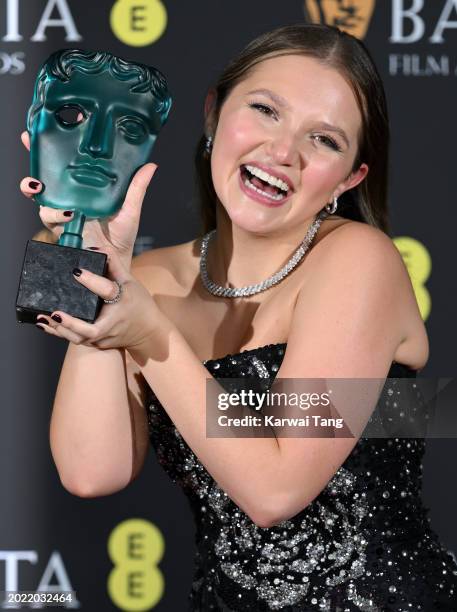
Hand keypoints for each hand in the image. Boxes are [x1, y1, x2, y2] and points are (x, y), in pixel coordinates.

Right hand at [19, 131, 156, 267]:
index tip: (42, 131)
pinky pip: (49, 218)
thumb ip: (136, 187)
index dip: (51, 149)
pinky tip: (66, 212)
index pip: (65, 166)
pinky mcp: (60, 229)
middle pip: (46, 177)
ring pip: (40, 196)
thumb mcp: (131, 208)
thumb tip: (150, 165)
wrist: (116, 265)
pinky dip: (53, 214)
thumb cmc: (122, 237)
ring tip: (42, 185)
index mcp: (84, 190)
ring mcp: (62, 213)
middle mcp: (70, 198)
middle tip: (29, 143)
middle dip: (34, 160)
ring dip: (35, 188)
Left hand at [35, 245, 158, 350]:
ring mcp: (105, 337)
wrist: (149, 332)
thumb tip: (96, 248)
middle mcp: (113, 322)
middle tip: (55, 313)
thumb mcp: (130, 281)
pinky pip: (78, 339)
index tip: (76, 271)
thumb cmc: (139, 303)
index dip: (91, 280)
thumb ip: (114, 264)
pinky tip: (45, 325)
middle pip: (91, 330)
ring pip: (81, 338)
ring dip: (61, 330)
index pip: (106, 290)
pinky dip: (61, 333)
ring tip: (44, 318)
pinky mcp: (98, 344)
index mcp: (122, 301)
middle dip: (72, 324)